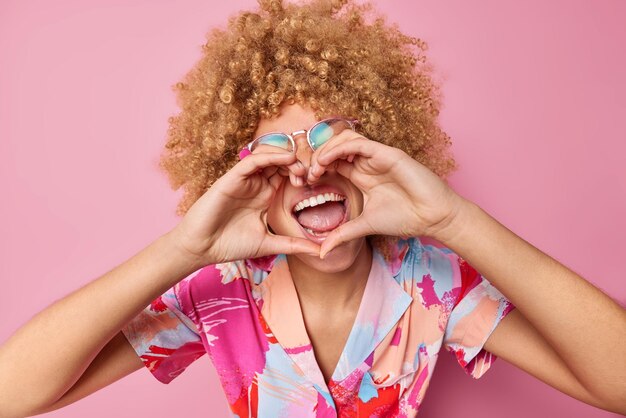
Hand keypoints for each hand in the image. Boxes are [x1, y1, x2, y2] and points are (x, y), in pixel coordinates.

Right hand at [169, 150, 319, 264]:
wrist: (202, 248)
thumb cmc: (230, 245)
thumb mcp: (270, 244)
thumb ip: (293, 245)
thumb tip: (320, 252)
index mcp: (265, 195)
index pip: (288, 175)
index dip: (304, 174)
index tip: (317, 184)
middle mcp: (256, 184)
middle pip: (281, 161)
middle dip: (299, 164)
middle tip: (311, 175)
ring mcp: (245, 179)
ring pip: (269, 155)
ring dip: (287, 157)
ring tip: (300, 168)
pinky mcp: (233, 177)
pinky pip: (253, 159)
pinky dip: (271, 155)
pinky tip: (286, 158)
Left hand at [307, 132, 465, 257]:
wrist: (432, 217)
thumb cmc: (405, 218)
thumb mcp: (364, 226)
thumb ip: (342, 234)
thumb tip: (321, 253)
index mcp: (361, 176)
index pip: (332, 163)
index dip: (316, 168)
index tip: (304, 183)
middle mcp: (367, 163)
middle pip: (335, 147)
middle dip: (317, 157)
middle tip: (306, 174)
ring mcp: (376, 157)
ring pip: (345, 139)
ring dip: (326, 149)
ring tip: (316, 167)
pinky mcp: (387, 154)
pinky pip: (358, 143)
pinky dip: (340, 148)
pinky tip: (328, 161)